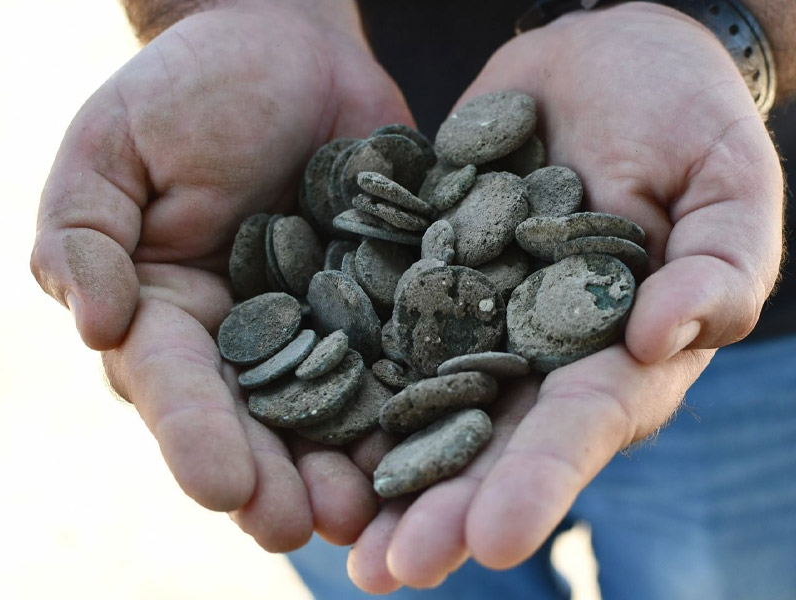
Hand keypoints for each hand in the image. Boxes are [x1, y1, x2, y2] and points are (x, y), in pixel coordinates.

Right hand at [30, 0, 411, 551]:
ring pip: (335, 408)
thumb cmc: (187, 90)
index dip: (197, 435)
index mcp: (171, 312)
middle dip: (277, 476)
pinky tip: (440, 441)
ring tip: (371, 513)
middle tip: (300, 529)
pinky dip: (420, 397)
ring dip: (349, 463)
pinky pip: (404, 352)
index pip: (178, 385)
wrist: (286, 47)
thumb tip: (99, 327)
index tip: (220, 486)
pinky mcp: (386, 298)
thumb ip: (88, 237)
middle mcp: (248, 335)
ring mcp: (323, 322)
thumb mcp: (113, 152)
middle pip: (259, 420)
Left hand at [346, 2, 782, 590]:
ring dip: (379, 468)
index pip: (578, 427)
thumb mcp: (726, 184)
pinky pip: (377, 321)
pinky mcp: (422, 268)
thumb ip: (716, 266)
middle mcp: (536, 351)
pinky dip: (341, 369)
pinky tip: (294, 416)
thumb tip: (669, 338)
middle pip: (488, 440)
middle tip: (388, 571)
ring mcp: (473, 313)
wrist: (605, 59)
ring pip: (422, 401)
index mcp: (615, 351)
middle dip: (442, 506)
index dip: (538, 483)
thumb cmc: (685, 119)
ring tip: (330, 530)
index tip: (494, 538)